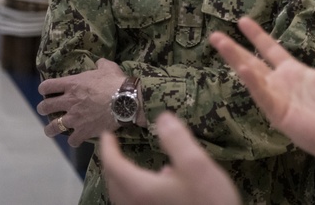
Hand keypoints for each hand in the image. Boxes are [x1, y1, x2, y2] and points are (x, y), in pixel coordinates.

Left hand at [37, 58, 126, 146]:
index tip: (46, 91)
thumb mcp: (108, 67)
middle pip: (45, 107)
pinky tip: (76, 139)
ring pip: (53, 127)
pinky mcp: (83, 131)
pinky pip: (72, 140)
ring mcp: (74, 118)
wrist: (125, 100)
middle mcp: (69, 101)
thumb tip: (99, 62)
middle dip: (43, 108)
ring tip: (51, 129)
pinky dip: (74, 140)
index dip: (44, 89)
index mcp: (72, 84)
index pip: (47, 86)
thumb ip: (100, 64)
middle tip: (45, 109)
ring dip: (51, 129)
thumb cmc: (115, 82)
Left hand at [101, 113, 240, 204]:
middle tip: (114, 148)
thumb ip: (177, 140)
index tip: (107, 134)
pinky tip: (159, 184)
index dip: (108, 148)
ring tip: (130, 165)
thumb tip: (162, 118)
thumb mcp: (196, 165)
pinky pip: (136, 204)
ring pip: (123, 197)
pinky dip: (136, 191)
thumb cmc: (206, 201)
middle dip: (112, 164)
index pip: (114, 165)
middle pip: (114, 183)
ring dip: (122, 179)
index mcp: (140, 188)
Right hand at [209, 17, 314, 183]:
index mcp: (294, 71)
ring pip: (252, 76)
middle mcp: (281, 83)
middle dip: (234, 49)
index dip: (257, 36)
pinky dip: (253, 83)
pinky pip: (263, 95)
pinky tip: (243, 69)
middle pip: (252, 61)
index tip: (242, 21)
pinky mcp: (278, 113)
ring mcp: (277, 98)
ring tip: (221, 44)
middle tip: (215, 35)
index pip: (270, 49)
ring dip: (236, 60)